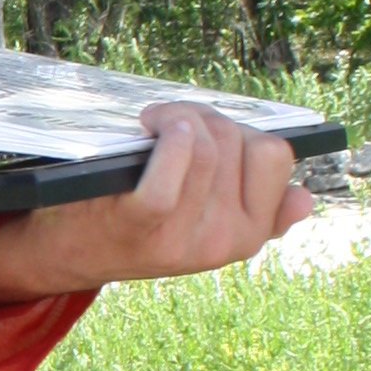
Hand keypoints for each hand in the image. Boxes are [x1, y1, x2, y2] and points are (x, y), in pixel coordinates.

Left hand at [0, 103, 314, 303]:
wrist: (66, 255)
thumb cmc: (134, 224)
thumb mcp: (201, 227)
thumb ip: (258, 215)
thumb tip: (305, 200)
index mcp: (247, 237)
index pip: (275, 156)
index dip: (242, 132)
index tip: (208, 136)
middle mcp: (223, 240)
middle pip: (239, 139)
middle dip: (206, 117)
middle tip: (170, 125)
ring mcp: (185, 233)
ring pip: (210, 140)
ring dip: (180, 116)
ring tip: (153, 125)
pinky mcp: (146, 218)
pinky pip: (179, 154)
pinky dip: (168, 129)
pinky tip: (149, 128)